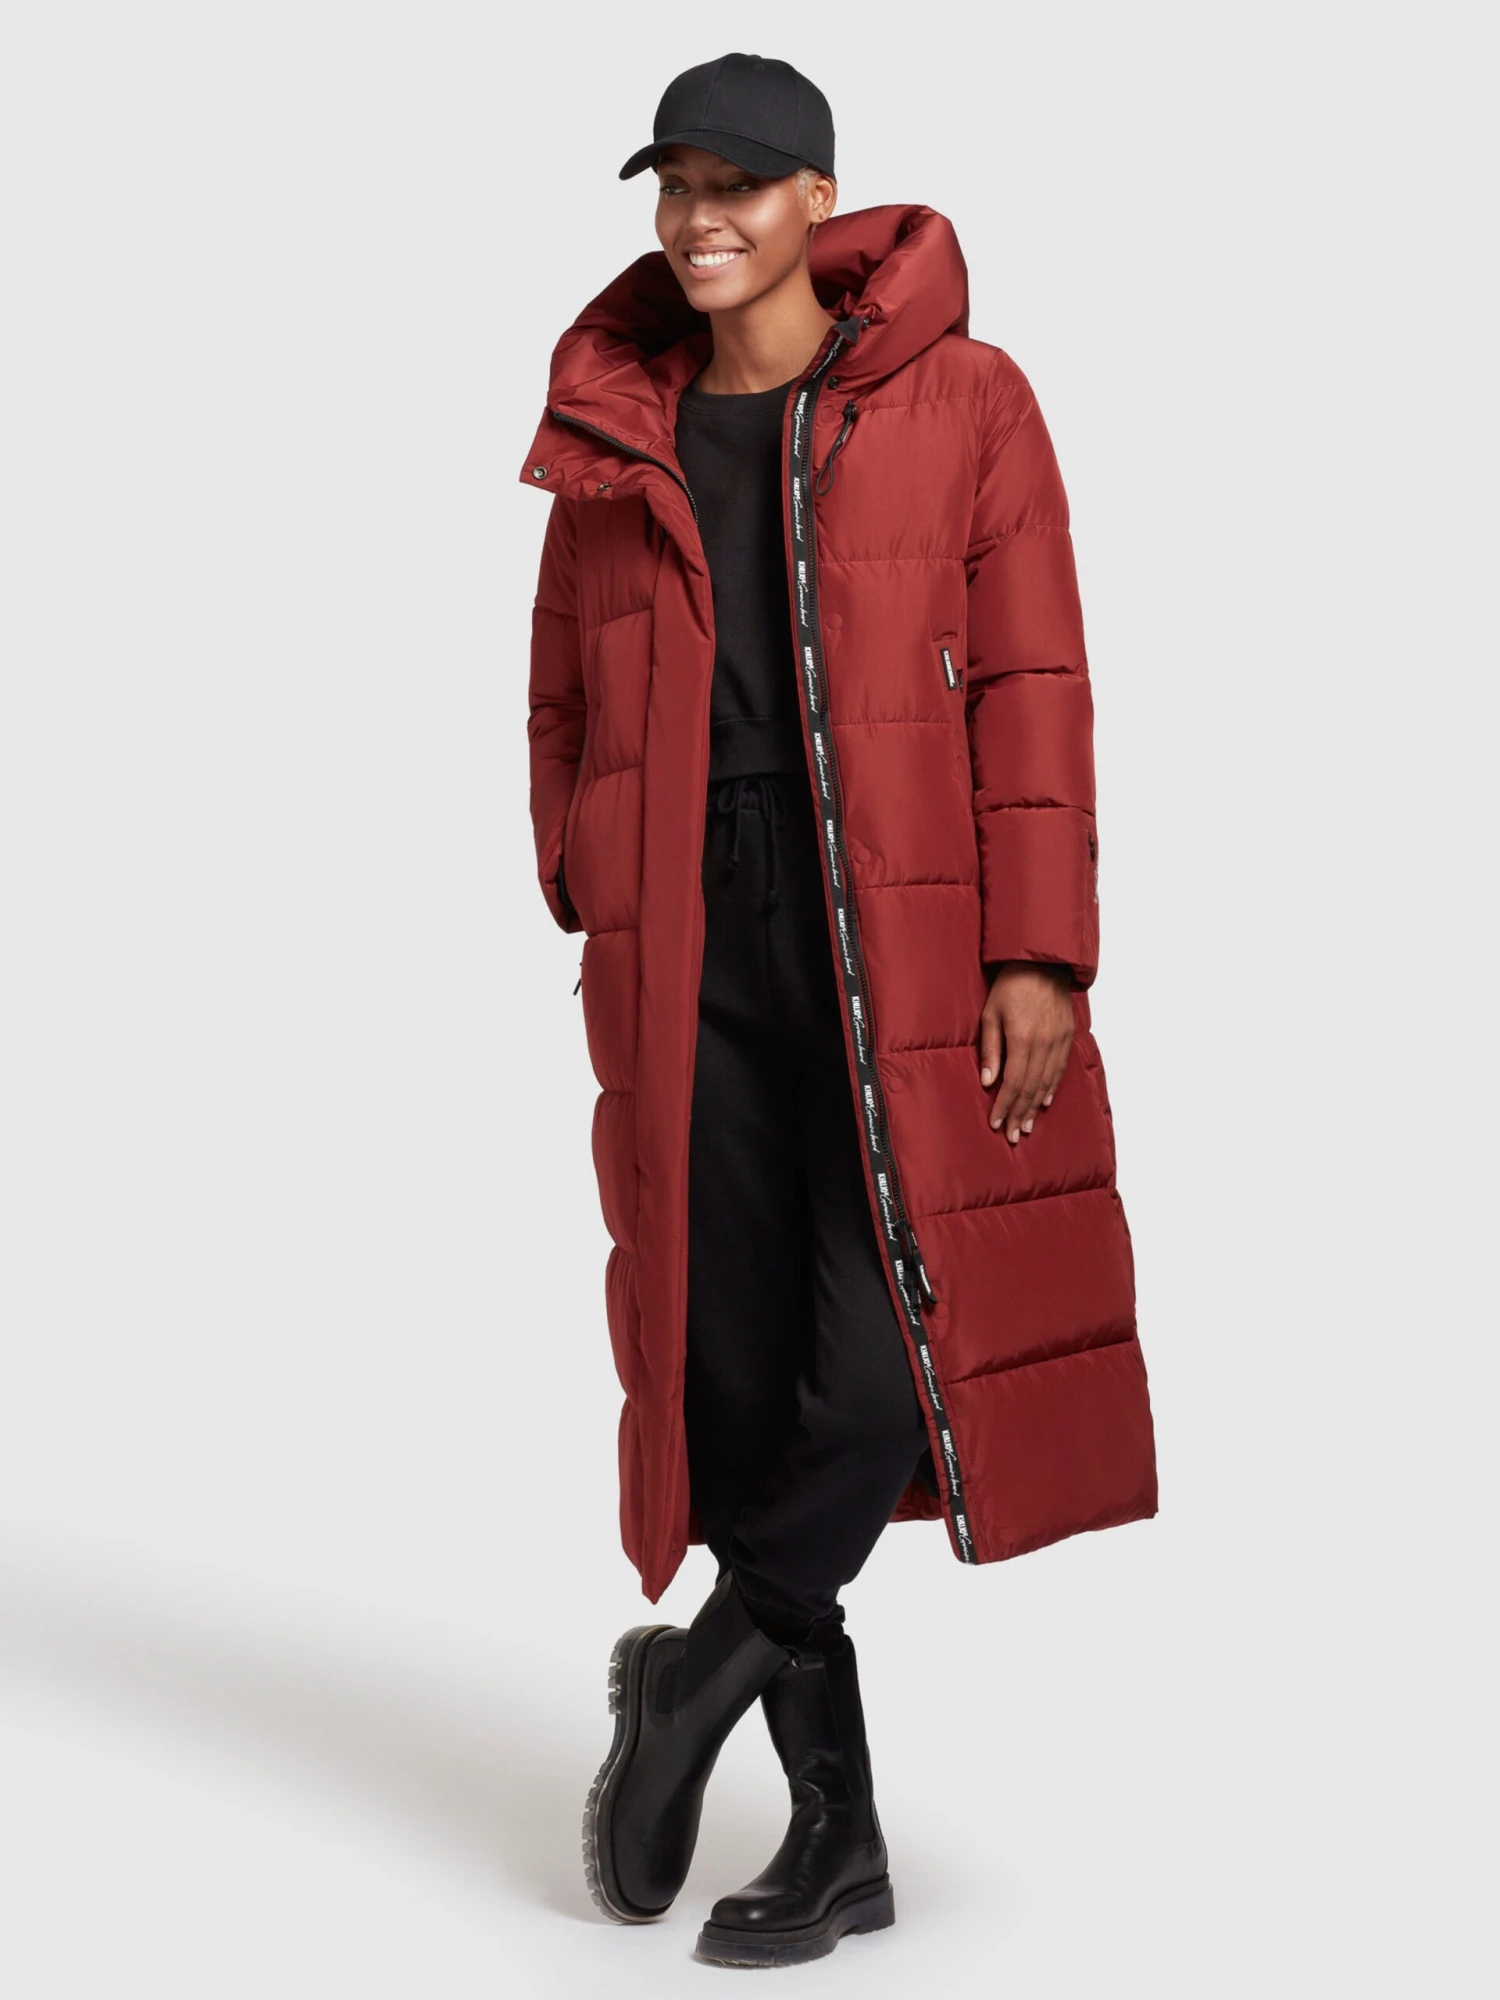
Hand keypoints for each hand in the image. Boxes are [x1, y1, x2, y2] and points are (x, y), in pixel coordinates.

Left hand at [978, 963, 1074, 1142]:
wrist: (1042, 964)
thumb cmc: (1010, 986)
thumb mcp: (990, 1015)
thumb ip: (990, 1050)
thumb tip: (987, 1081)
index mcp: (1022, 1039)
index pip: (1013, 1083)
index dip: (1004, 1105)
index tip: (996, 1123)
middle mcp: (1044, 1044)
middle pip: (1031, 1088)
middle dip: (1020, 1114)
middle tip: (1013, 1135)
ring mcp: (1059, 1041)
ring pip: (1047, 1083)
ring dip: (1036, 1107)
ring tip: (1026, 1125)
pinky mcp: (1068, 1036)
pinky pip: (1060, 1069)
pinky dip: (1051, 1088)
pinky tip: (1044, 1102)